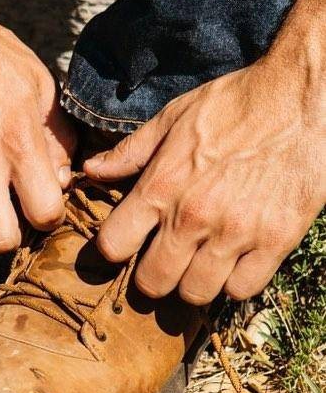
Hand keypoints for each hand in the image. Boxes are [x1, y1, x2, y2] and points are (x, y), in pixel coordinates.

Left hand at [84, 0, 325, 303]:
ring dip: (191, 283)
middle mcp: (192, 218)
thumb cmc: (233, 104)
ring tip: (196, 263)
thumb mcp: (171, 119)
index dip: (112, 250)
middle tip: (159, 262)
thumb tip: (90, 171)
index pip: (114, 245)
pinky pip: (243, 289)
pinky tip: (232, 262)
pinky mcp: (276, 241)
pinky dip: (234, 282)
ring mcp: (235, 234)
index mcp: (160, 186)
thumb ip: (129, 153)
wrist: (301, 100)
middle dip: (150, 276)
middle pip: (153, 282)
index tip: (122, 245)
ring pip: (196, 292)